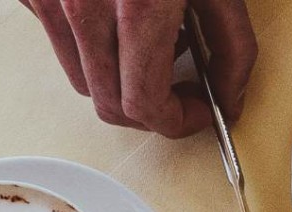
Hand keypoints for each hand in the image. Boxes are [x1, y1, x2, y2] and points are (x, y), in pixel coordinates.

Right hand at [19, 0, 255, 136]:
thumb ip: (232, 45)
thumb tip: (228, 97)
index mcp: (137, 5)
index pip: (144, 104)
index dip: (177, 120)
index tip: (197, 109)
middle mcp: (83, 5)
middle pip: (109, 104)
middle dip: (149, 108)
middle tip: (179, 86)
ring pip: (82, 78)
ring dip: (117, 77)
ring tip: (148, 36)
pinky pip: (59, 41)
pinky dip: (89, 43)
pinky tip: (115, 11)